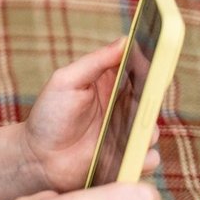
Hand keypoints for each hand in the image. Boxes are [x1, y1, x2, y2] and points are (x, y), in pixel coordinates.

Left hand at [19, 38, 162, 191]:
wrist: (39, 157)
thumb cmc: (50, 114)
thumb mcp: (67, 81)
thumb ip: (95, 62)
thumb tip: (125, 41)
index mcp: (111, 83)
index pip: (140, 70)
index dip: (153, 66)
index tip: (160, 62)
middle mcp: (124, 107)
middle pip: (152, 101)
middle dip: (152, 100)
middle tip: (144, 101)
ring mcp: (127, 133)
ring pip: (151, 130)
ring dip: (144, 131)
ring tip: (126, 132)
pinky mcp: (128, 158)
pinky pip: (148, 157)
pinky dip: (142, 156)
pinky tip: (128, 155)